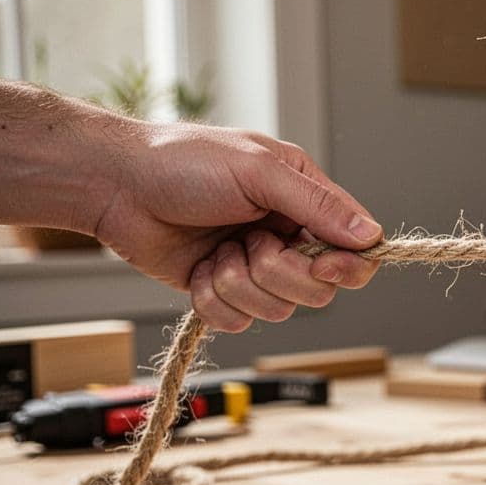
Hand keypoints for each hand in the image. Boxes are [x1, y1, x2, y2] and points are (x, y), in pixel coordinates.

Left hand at [94, 123, 381, 331]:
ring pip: (278, 309)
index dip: (347, 266)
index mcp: (304, 200)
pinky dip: (215, 299)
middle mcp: (286, 235)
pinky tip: (199, 269)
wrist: (114, 185)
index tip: (322, 264)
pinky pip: (239, 322)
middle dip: (279, 274)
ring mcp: (254, 266)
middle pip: (320, 289)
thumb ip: (318, 205)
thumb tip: (371, 234)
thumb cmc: (181, 162)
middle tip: (250, 244)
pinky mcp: (222, 290)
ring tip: (216, 251)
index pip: (356, 248)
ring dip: (240, 284)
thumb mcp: (259, 173)